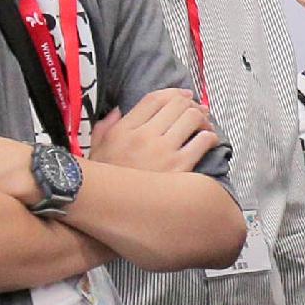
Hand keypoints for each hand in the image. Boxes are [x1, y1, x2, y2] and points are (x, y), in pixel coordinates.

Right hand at [93, 88, 219, 175]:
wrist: (113, 210)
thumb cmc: (106, 184)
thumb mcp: (95, 151)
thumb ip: (104, 127)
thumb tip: (118, 111)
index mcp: (123, 130)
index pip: (154, 99)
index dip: (173, 93)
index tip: (184, 95)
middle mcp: (143, 137)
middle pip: (177, 105)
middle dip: (191, 105)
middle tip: (198, 111)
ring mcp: (162, 152)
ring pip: (193, 118)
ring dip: (203, 119)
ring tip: (205, 126)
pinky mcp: (179, 169)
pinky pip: (203, 142)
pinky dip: (210, 137)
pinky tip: (209, 141)